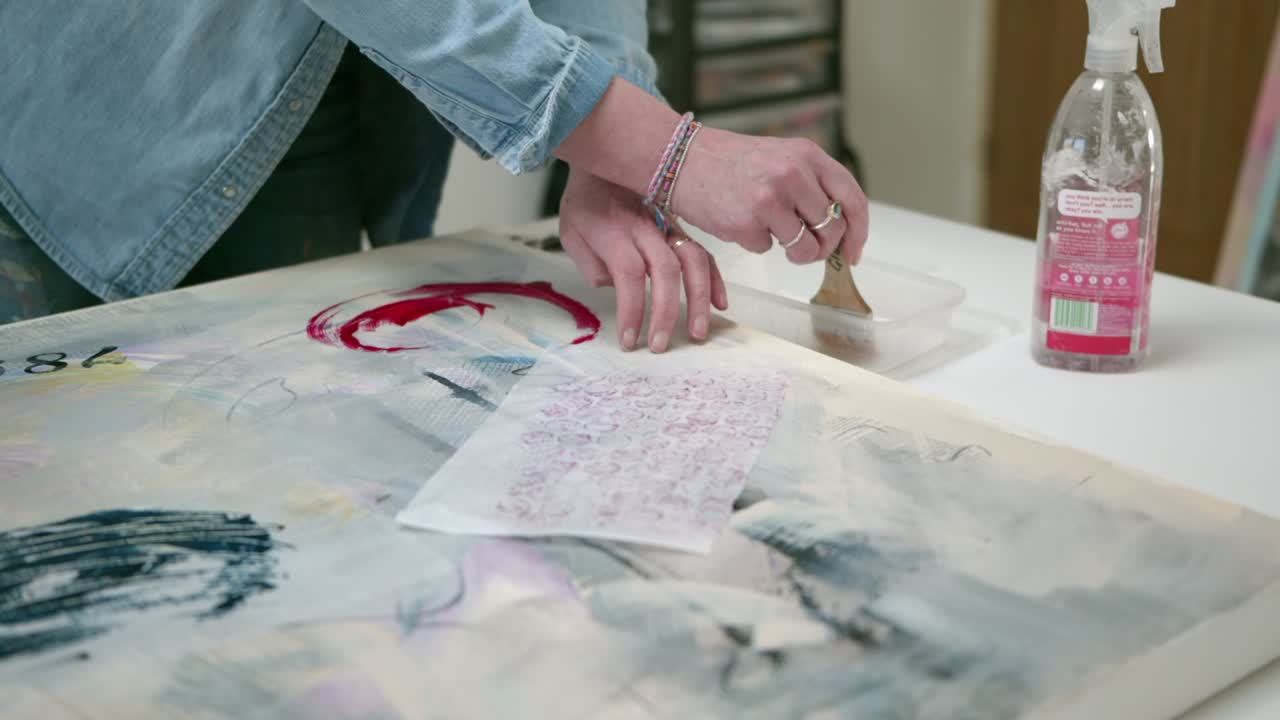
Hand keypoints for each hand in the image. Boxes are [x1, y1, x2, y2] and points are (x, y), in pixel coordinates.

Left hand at [559, 169, 728, 352]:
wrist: (605, 158)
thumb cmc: (586, 202)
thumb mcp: (571, 232)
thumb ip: (591, 264)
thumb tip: (615, 288)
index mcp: (615, 231)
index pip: (628, 275)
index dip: (631, 310)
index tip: (629, 340)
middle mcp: (646, 228)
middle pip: (665, 271)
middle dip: (665, 313)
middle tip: (660, 345)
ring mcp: (668, 227)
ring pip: (693, 262)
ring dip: (699, 299)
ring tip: (697, 332)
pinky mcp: (681, 228)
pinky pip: (704, 252)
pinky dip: (715, 279)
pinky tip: (720, 304)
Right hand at [670, 128, 868, 265]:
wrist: (680, 158)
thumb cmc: (731, 162)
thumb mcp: (780, 157)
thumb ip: (812, 183)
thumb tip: (840, 227)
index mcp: (807, 155)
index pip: (852, 198)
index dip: (859, 231)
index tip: (854, 252)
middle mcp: (793, 175)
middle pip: (832, 230)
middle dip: (822, 247)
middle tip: (805, 247)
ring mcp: (770, 200)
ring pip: (805, 248)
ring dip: (793, 252)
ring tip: (771, 235)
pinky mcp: (746, 224)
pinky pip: (767, 250)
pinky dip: (756, 243)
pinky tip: (739, 220)